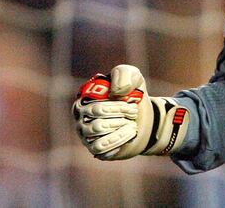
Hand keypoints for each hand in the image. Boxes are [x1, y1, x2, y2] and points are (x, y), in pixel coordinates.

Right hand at [72, 64, 189, 159]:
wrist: (143, 117)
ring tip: (132, 123)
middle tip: (133, 113)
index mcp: (84, 100)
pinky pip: (100, 147)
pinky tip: (129, 133)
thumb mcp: (132, 77)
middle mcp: (80, 118)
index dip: (117, 106)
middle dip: (121, 116)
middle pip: (97, 122)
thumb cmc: (132, 95)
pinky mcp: (95, 149)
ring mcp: (86, 135)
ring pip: (98, 133)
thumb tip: (116, 92)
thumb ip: (124, 74)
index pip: (96, 106)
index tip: (132, 102)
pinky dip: (118, 139)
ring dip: (121, 127)